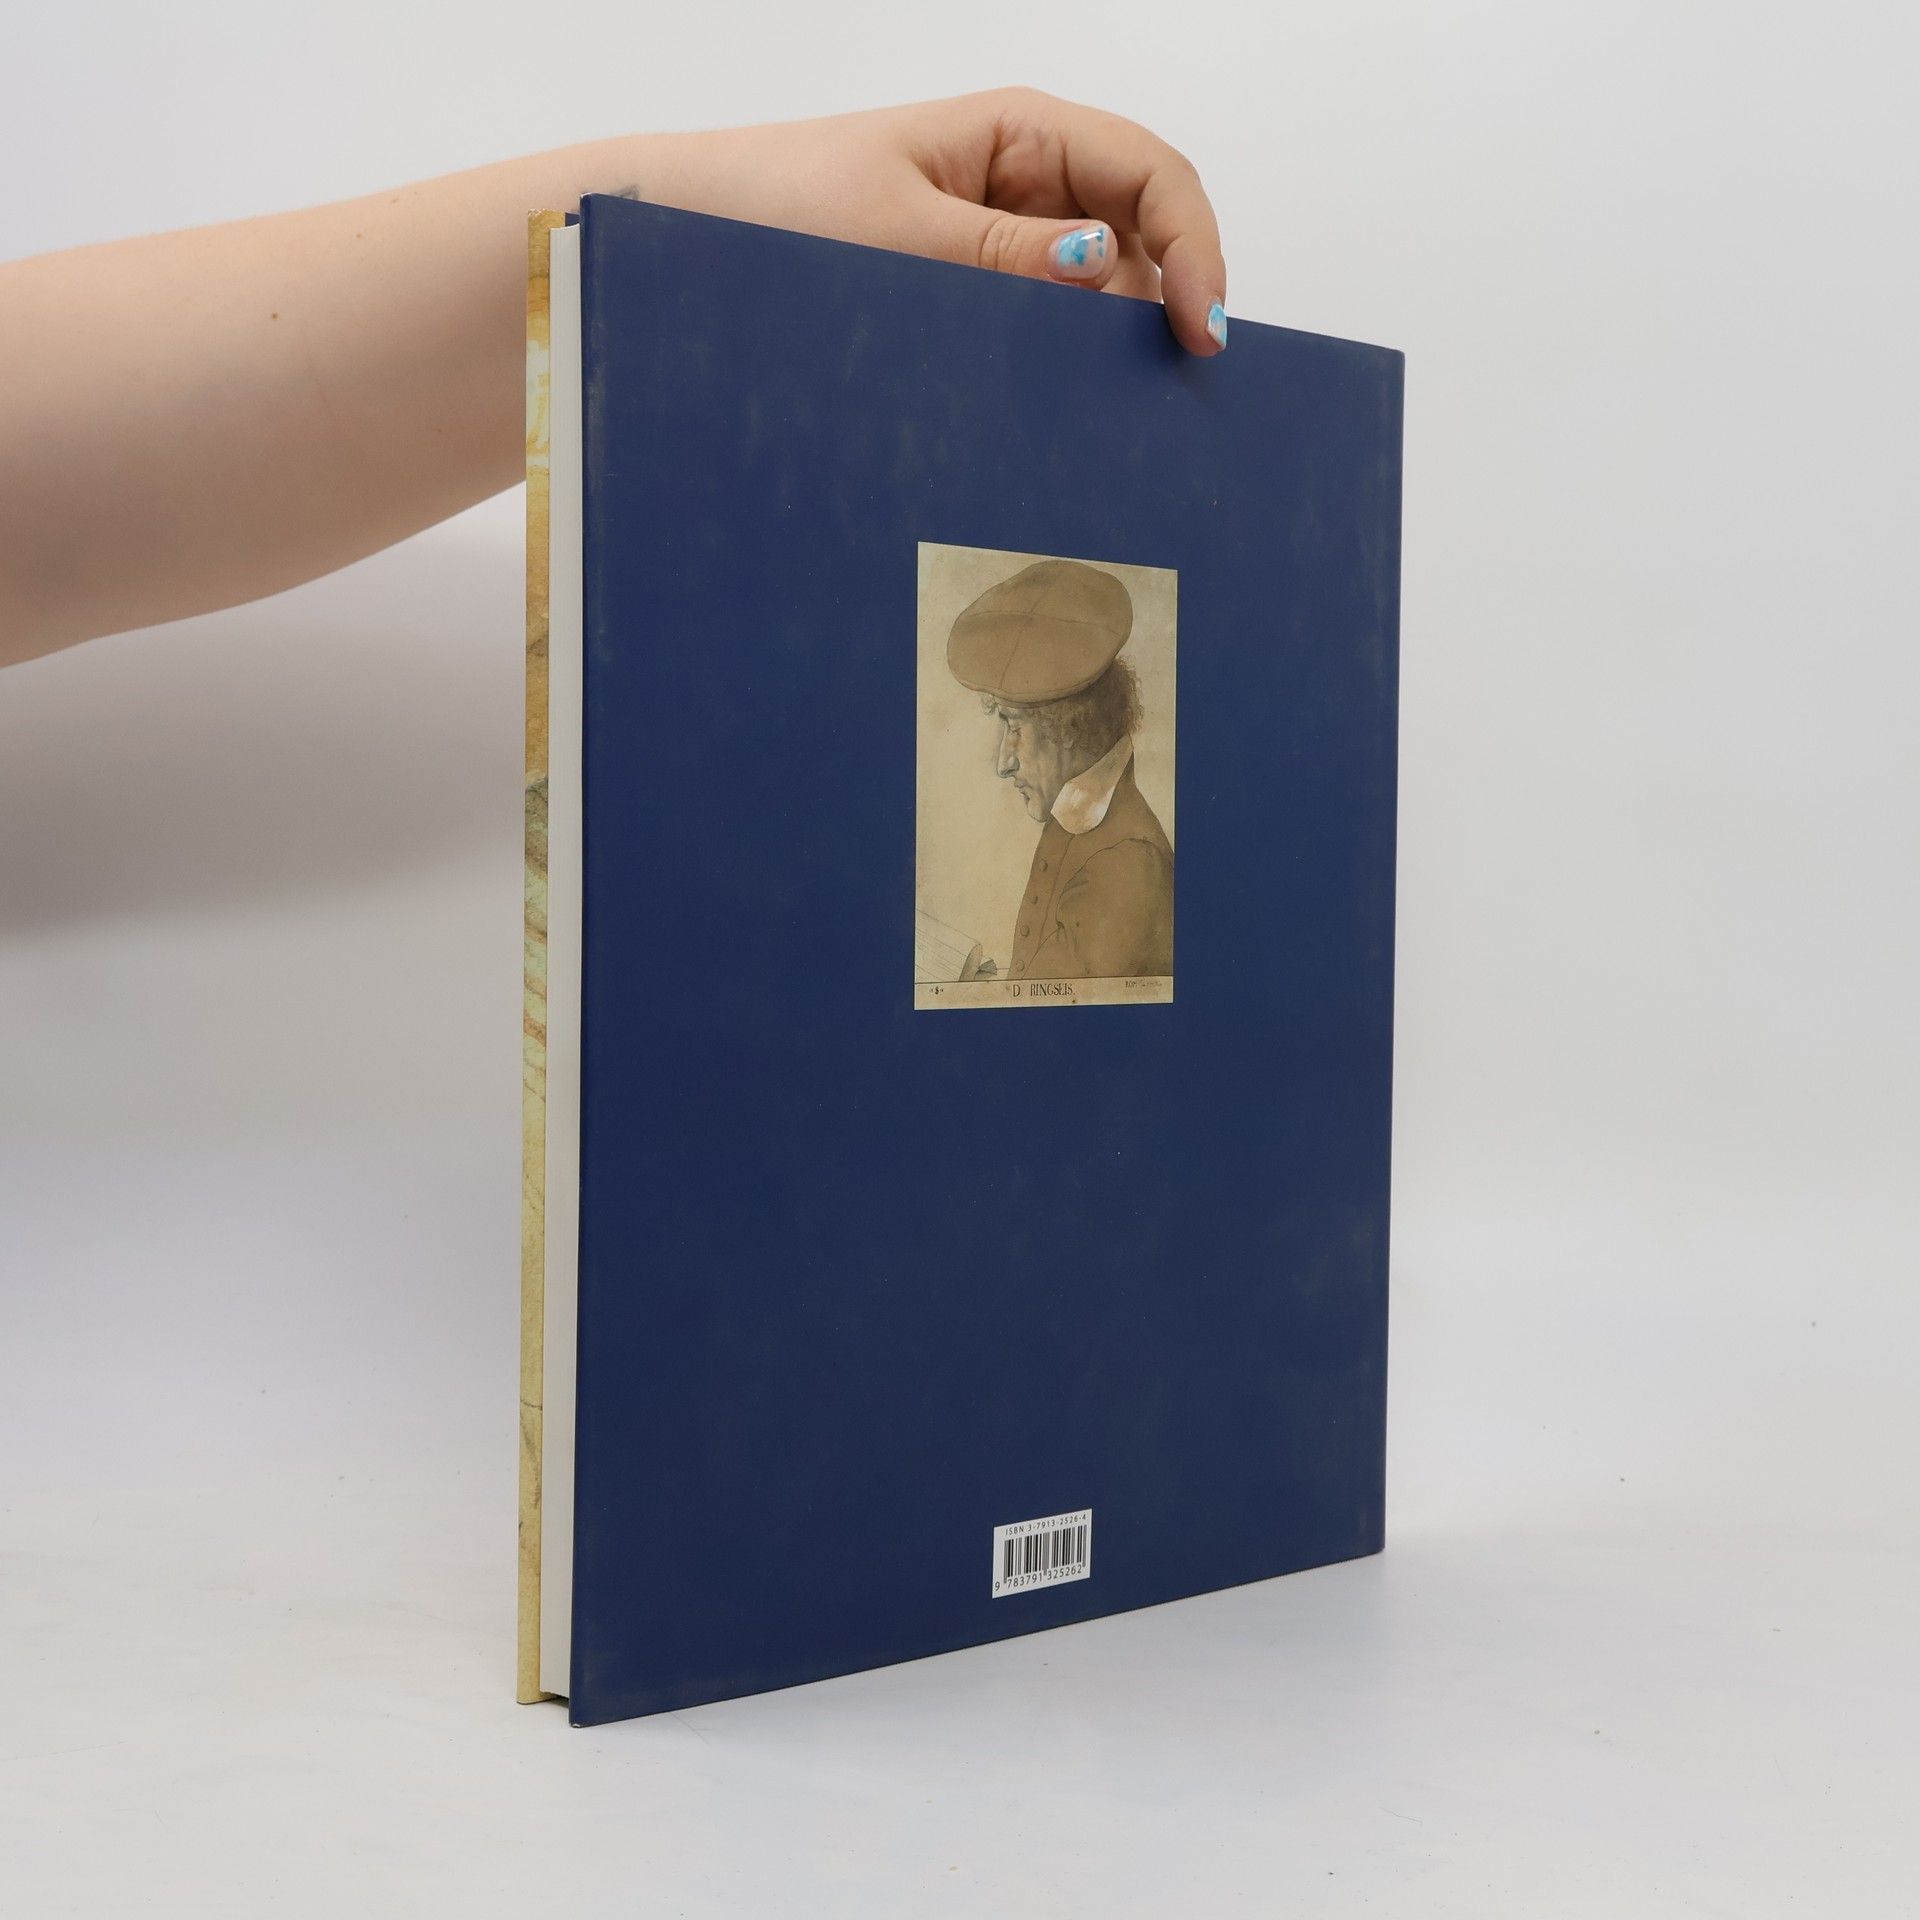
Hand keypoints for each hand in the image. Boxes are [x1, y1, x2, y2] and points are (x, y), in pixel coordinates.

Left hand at [634, 90, 1228, 355]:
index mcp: (1021, 132)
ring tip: (1110, 415)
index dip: (1195, 248)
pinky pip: (1046, 334)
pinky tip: (1060, 414)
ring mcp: (1006, 244)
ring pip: (1100, 297)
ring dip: (1110, 351)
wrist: (690, 242)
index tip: (1201, 330)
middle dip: (1166, 307)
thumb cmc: (777, 209)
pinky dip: (1063, 372)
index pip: (1153, 177)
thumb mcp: (901, 236)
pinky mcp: (976, 299)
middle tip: (1168, 391)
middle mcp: (1027, 184)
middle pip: (1144, 238)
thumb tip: (1108, 271)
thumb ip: (1006, 259)